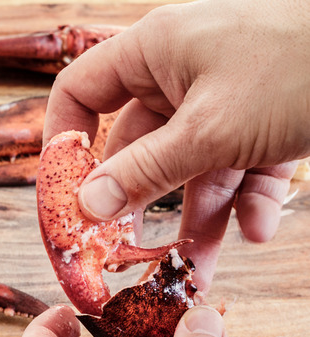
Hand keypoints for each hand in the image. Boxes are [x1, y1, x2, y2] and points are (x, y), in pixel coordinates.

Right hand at [42, 0, 309, 291]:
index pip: (81, 92)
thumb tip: (88, 206)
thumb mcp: (211, 129)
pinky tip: (257, 230)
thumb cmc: (301, 65)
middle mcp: (181, 72)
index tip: (66, 195)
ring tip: (195, 267)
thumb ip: (145, 171)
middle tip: (125, 250)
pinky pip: (240, 164)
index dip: (66, 142)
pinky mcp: (264, 118)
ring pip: (191, 164)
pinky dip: (246, 198)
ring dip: (196, 215)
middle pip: (138, 143)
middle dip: (140, 201)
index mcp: (154, 53)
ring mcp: (224, 96)